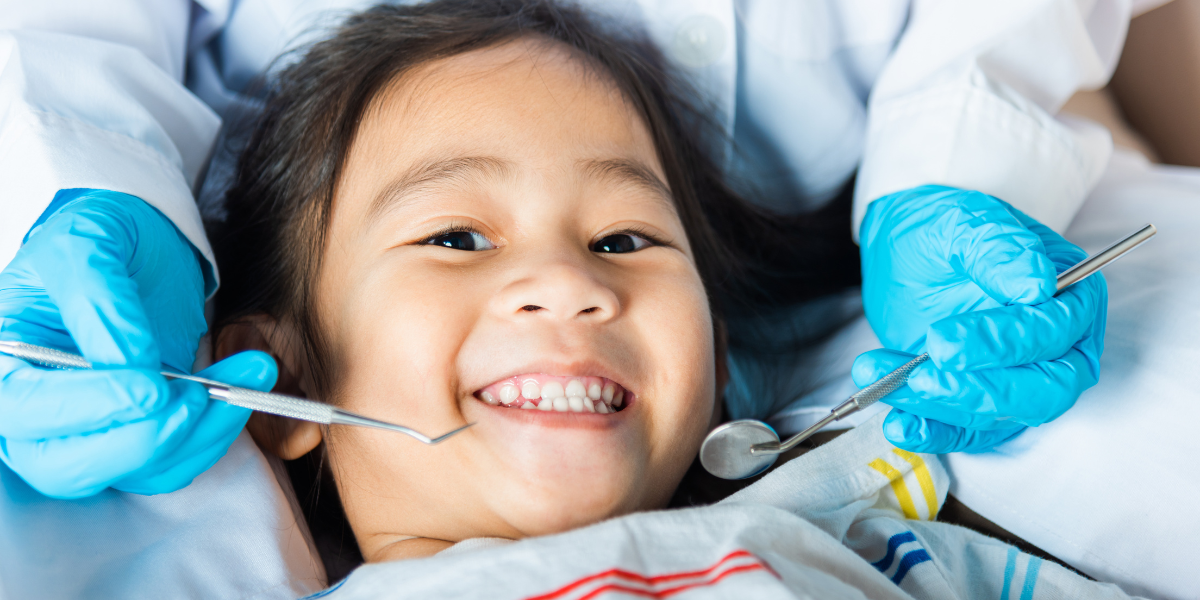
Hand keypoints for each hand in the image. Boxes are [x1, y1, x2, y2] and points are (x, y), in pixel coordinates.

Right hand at [0, 189, 276, 497]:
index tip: (152, 387)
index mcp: (4, 364)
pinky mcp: (138, 433)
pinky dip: (216, 432)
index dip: (89, 408)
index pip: (26, 411)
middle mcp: (35, 411)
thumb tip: (130, 364)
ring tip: (251, 374)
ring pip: (134, 470)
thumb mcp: (87, 245)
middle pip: (69, 467)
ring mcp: (88, 430)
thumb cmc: (98, 238)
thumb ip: (99, 301)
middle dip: (145, 439)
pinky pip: (173, 462)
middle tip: (199, 397)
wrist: (142, 245)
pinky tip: (245, 386)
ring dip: (200, 432)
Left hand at [854, 185, 1105, 452]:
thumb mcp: (965, 222)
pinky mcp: (985, 403)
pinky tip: (897, 424)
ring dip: (939, 406)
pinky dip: (932, 433)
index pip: (1051, 332)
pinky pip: (968, 433)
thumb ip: (999, 249)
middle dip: (979, 389)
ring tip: (882, 382)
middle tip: (920, 374)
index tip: (941, 339)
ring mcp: (1023, 380)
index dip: (1001, 342)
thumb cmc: (947, 229)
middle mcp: (1059, 347)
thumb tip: (1037, 284)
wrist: (911, 246)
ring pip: (1001, 415)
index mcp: (1072, 296)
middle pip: (1043, 390)